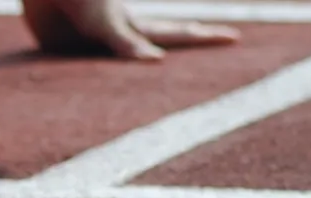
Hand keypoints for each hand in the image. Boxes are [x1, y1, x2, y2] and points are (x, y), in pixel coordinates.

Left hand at [22, 0, 240, 59]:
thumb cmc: (78, 3)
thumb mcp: (103, 24)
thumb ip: (127, 43)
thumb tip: (158, 63)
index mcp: (133, 27)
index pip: (178, 33)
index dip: (206, 38)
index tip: (236, 38)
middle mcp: (121, 34)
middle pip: (165, 36)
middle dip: (193, 39)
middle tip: (222, 37)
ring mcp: (100, 41)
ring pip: (132, 54)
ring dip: (154, 57)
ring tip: (174, 61)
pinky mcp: (73, 51)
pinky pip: (96, 68)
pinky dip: (109, 72)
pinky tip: (108, 77)